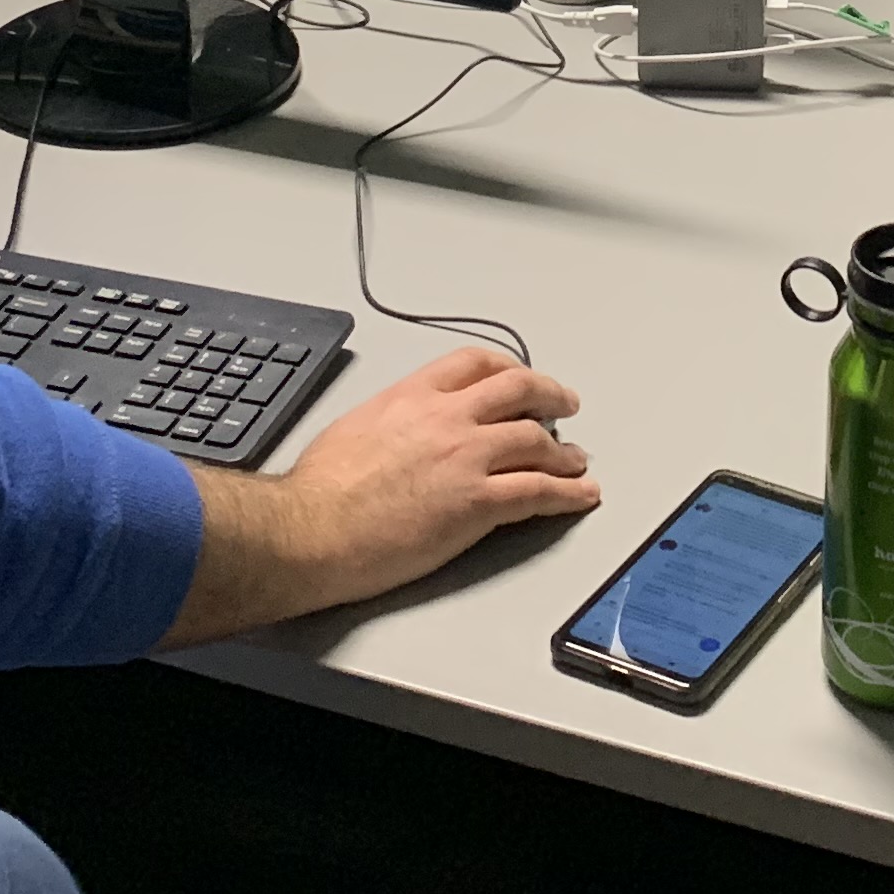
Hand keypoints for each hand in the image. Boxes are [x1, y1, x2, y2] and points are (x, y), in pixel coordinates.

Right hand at [168, 347, 598, 641]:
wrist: (312, 529)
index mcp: (413, 395)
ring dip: (565, 451)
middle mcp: (447, 417)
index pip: (473, 364)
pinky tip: (581, 495)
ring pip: (536, 440)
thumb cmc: (319, 490)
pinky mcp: (479, 502)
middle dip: (549, 395)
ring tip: (577, 460)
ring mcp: (467, 457)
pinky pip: (539, 491)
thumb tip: (396, 432)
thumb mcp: (354, 427)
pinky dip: (569, 493)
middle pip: (519, 390)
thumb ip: (389, 420)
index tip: (518, 377)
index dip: (506, 369)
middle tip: (565, 405)